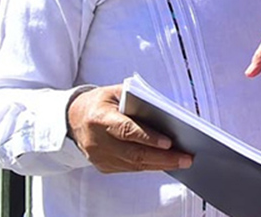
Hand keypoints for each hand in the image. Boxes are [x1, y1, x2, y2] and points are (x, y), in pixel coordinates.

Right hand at [66, 85, 192, 172]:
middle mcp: (96, 141)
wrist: (73, 117)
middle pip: (133, 153)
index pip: (126, 130)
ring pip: (134, 165)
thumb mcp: (116, 92)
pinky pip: (130, 168)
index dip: (148, 138)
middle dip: (162, 157)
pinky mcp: (103, 166)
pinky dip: (150, 165)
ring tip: (183, 161)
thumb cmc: (101, 101)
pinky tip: (167, 162)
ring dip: (160, 164)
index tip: (169, 143)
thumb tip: (168, 113)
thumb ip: (139, 99)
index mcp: (99, 118)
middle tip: (186, 158)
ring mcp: (99, 156)